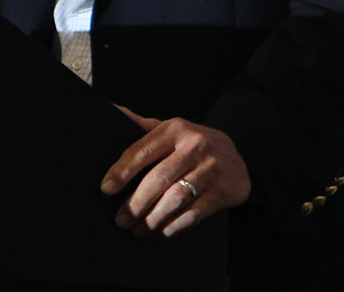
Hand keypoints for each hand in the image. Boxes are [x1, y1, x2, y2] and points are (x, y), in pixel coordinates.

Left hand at [101, 106, 250, 236]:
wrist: (238, 157)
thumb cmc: (194, 145)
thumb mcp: (171, 130)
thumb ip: (143, 126)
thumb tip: (114, 112)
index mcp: (175, 129)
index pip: (142, 150)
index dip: (121, 171)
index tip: (106, 189)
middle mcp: (194, 146)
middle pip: (158, 179)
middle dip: (135, 203)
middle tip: (121, 220)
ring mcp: (211, 168)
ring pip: (175, 198)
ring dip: (152, 219)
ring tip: (138, 230)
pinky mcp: (224, 190)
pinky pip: (194, 213)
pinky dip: (174, 226)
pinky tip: (161, 232)